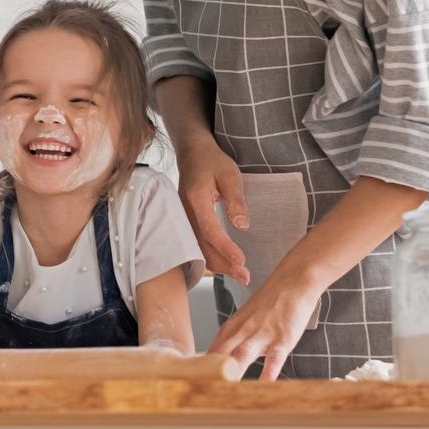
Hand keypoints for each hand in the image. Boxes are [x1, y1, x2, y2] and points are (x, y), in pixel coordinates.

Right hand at [176, 132, 250, 283]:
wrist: (193, 152)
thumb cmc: (212, 161)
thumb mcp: (230, 175)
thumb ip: (236, 200)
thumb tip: (242, 226)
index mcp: (196, 199)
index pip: (210, 230)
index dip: (225, 248)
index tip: (241, 261)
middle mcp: (185, 212)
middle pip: (202, 245)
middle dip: (223, 264)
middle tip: (245, 277)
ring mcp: (183, 217)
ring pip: (197, 247)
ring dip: (217, 263)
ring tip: (238, 274)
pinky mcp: (186, 220)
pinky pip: (195, 243)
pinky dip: (209, 256)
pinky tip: (223, 263)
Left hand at [208, 267, 320, 380]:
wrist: (292, 280)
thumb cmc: (270, 301)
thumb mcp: (245, 319)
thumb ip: (233, 338)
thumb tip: (219, 358)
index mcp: (232, 328)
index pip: (211, 351)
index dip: (202, 368)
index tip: (194, 383)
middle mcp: (243, 331)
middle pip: (222, 354)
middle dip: (211, 373)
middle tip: (201, 389)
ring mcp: (262, 334)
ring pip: (243, 354)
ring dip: (232, 371)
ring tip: (224, 389)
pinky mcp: (283, 337)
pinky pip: (275, 356)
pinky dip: (269, 370)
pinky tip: (264, 384)